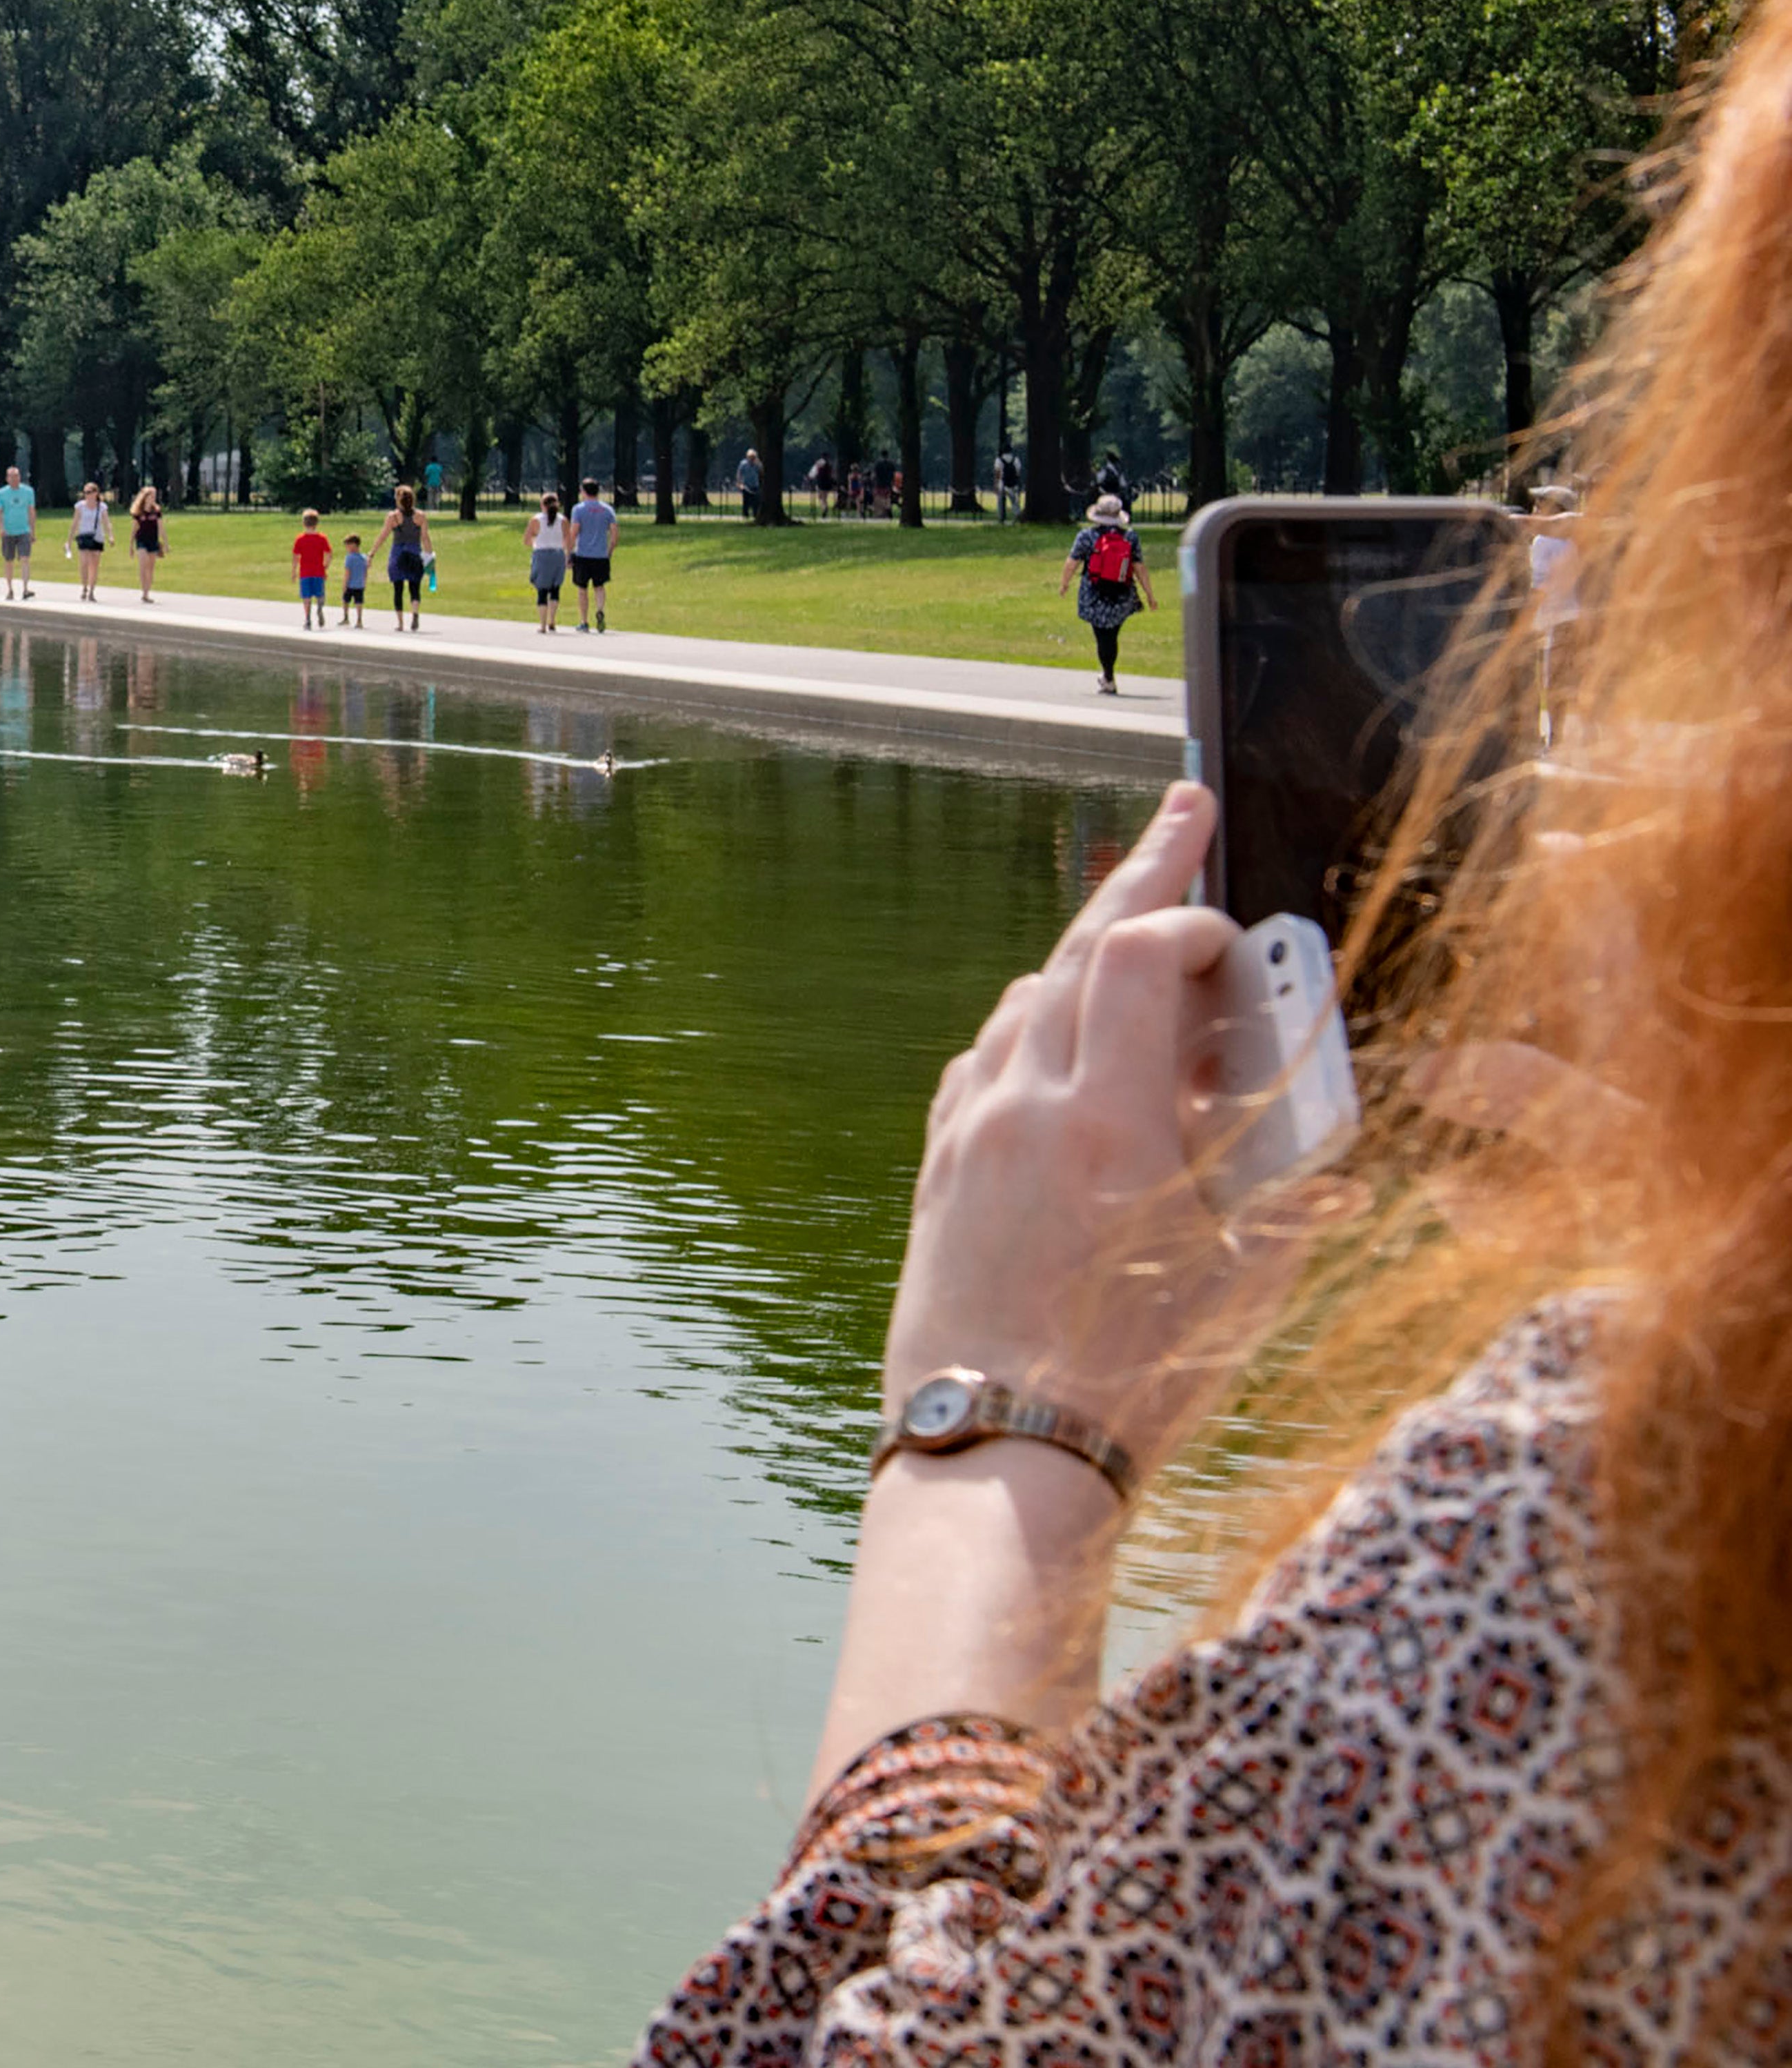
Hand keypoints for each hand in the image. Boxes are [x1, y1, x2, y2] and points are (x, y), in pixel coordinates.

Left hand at [885, 782, 1331, 1482]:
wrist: (1000, 1452)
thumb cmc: (1133, 1378)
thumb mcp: (1249, 1276)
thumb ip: (1292, 1178)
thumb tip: (1321, 1115)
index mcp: (1105, 1122)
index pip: (1133, 954)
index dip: (1187, 915)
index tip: (1234, 924)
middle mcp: (1022, 1108)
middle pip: (1073, 950)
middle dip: (1138, 875)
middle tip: (1180, 808)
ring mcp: (969, 1133)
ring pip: (1026, 1001)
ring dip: (1085, 958)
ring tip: (1142, 938)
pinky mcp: (938, 1167)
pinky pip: (988, 1059)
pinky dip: (1036, 1026)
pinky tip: (1068, 1037)